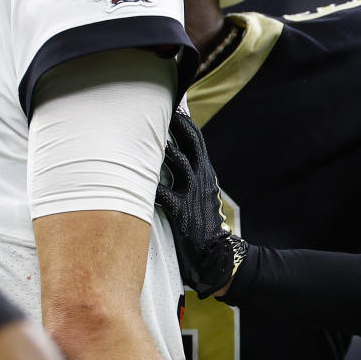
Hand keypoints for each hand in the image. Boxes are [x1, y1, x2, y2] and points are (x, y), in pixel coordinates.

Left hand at [156, 110, 246, 296]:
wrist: (218, 255)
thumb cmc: (203, 226)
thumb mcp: (201, 196)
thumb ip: (189, 178)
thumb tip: (174, 162)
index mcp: (204, 175)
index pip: (197, 141)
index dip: (187, 123)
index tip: (177, 104)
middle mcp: (200, 180)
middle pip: (192, 145)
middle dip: (179, 126)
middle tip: (168, 108)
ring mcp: (192, 195)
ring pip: (181, 165)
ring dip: (169, 150)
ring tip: (155, 135)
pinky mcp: (182, 213)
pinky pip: (166, 196)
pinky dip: (155, 187)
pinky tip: (142, 181)